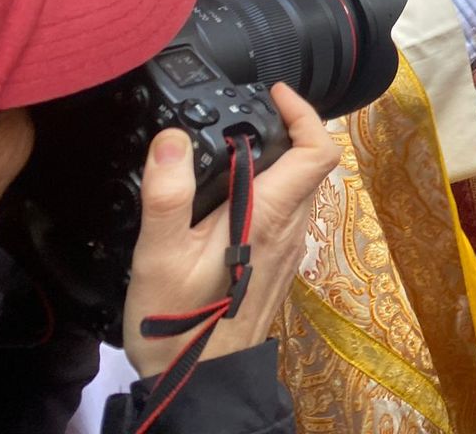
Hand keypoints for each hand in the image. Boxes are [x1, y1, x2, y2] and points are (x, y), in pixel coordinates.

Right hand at [123, 84, 339, 378]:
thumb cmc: (182, 324)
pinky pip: (286, 213)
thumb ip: (166, 195)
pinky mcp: (275, 264)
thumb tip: (171, 139)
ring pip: (300, 188)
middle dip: (287, 130)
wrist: (200, 382)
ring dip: (277, 161)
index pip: (316, 150)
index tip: (275, 94)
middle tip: (249, 113)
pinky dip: (268, 191)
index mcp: (270, 215)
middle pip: (311, 164)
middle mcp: (290, 228)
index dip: (304, 112)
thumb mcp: (159, 256)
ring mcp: (287, 248)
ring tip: (233, 150)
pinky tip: (229, 199)